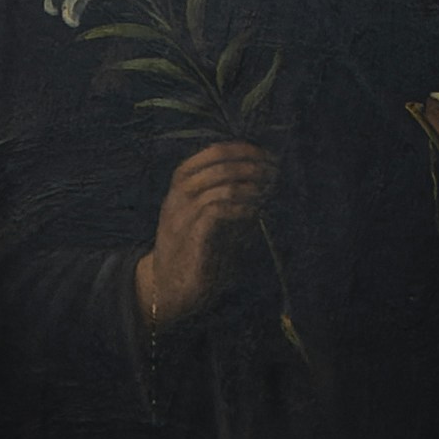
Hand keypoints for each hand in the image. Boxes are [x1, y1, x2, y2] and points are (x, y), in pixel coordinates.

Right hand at [134, 140, 273, 327]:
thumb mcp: (203, 215)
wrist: (164, 289)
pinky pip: (217, 212)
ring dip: (251, 186)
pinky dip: (241, 208)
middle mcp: (178, 196)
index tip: (266, 154)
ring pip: (220, 186)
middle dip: (252, 165)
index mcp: (180, 185)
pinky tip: (255, 211)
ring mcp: (182, 217)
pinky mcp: (191, 239)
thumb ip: (224, 195)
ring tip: (268, 190)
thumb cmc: (191, 249)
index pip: (211, 152)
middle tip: (274, 171)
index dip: (242, 149)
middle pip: (219, 165)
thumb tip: (262, 177)